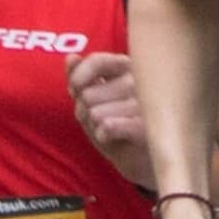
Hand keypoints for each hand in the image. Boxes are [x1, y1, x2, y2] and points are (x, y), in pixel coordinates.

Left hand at [66, 52, 147, 176]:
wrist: (144, 160)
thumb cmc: (119, 125)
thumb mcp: (95, 100)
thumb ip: (81, 77)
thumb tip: (70, 57)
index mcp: (129, 67)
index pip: (97, 61)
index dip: (78, 77)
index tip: (74, 90)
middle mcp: (141, 80)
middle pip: (88, 94)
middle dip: (85, 111)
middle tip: (100, 119)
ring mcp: (146, 104)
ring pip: (95, 114)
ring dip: (95, 127)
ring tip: (111, 130)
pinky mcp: (147, 127)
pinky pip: (108, 126)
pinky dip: (103, 135)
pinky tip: (112, 137)